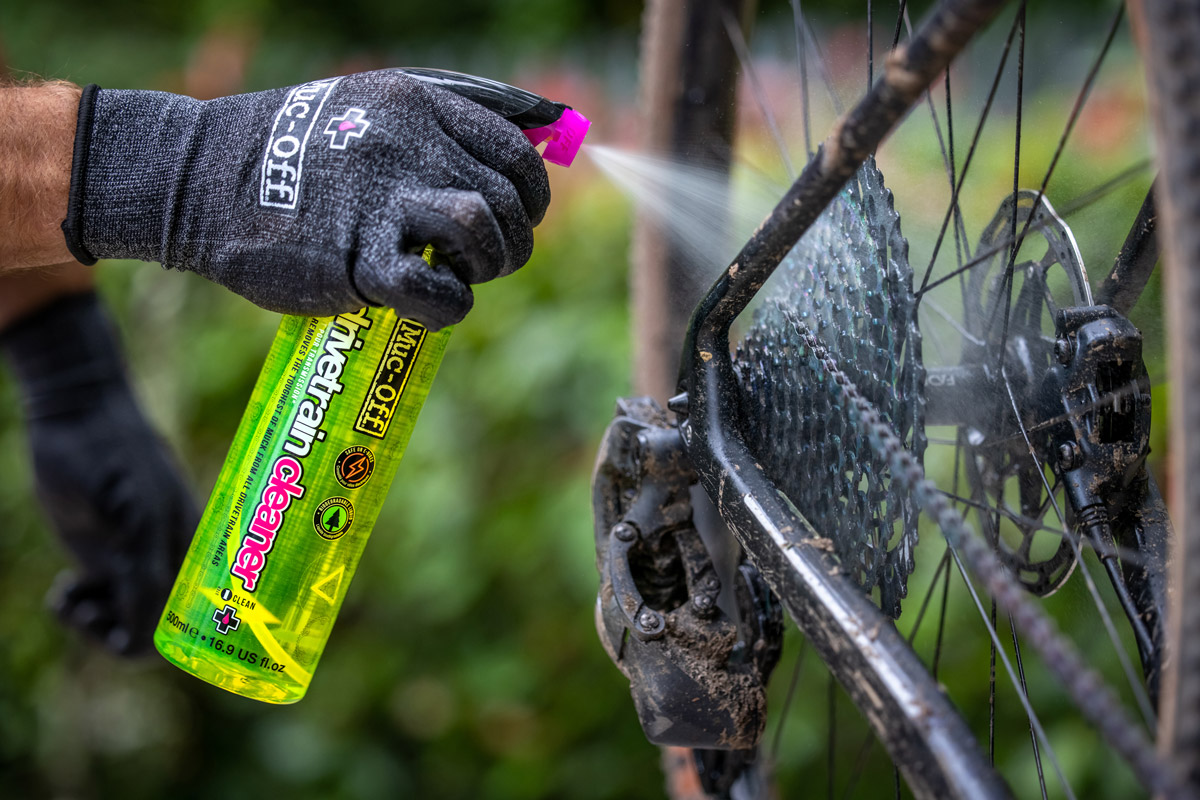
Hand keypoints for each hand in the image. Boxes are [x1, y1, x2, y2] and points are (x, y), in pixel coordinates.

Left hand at [1, 292, 197, 654]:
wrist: (78, 410)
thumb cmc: (114, 457)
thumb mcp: (135, 518)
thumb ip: (146, 576)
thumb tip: (152, 637)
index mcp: (193, 556)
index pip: (191, 629)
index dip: (158, 643)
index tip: (118, 631)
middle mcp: (172, 563)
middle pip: (158, 633)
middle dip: (120, 634)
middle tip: (88, 610)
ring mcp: (140, 559)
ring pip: (126, 621)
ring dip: (95, 623)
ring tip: (70, 596)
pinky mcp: (110, 554)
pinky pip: (102, 604)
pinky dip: (79, 608)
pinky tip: (64, 589)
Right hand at [68, 70, 550, 328]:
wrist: (202, 181)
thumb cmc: (305, 148)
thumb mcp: (381, 99)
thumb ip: (466, 106)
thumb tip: (556, 122)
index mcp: (419, 104)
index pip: (518, 155)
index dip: (533, 199)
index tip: (517, 220)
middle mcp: (405, 144)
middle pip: (505, 203)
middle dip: (511, 243)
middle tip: (482, 259)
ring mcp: (377, 200)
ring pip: (480, 234)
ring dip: (486, 269)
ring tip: (458, 275)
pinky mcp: (352, 259)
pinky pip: (435, 292)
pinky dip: (449, 307)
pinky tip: (431, 303)